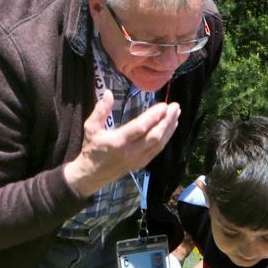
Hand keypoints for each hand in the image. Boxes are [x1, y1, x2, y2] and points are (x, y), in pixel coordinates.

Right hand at [63, 92, 180, 196]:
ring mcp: (137, 159)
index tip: (164, 105)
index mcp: (118, 141)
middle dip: (167, 121)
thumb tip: (108, 92)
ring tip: (176, 115)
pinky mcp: (141, 164)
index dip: (153, 116)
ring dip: (169, 129)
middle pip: (154, 136)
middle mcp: (130, 151)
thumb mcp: (90, 127)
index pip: (140, 128)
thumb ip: (100, 110)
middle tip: (175, 107)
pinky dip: (165, 138)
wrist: (91, 175)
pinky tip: (170, 128)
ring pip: (158, 144)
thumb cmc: (91, 148)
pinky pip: (157, 150)